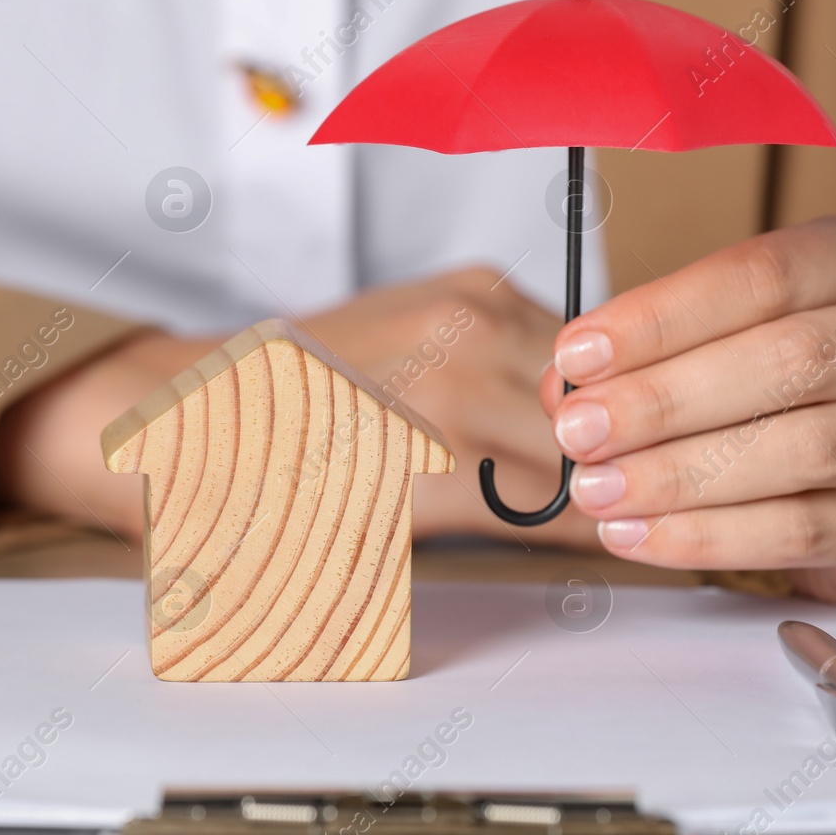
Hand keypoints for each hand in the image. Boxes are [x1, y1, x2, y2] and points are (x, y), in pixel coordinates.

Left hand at [0, 267, 598, 549]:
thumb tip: (573, 534)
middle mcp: (456, 363)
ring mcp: (463, 311)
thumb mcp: (358, 549)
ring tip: (621, 457)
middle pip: (591, 431)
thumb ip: (474, 538)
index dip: (612, 528)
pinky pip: (551, 334)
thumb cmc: (251, 489)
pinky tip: (565, 408)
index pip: (567, 498)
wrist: (185, 407)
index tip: (650, 544)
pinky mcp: (465, 284)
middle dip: (619, 473)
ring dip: (601, 419)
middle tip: (648, 506)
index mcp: (430, 440)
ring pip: (583, 379)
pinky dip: (565, 377)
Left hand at [543, 215, 835, 603]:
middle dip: (664, 400)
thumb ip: (658, 348)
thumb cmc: (800, 382)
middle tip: (578, 430)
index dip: (663, 317)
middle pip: (789, 361)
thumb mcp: (737, 331)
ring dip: (681, 475)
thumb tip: (566, 386)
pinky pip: (806, 529)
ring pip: (803, 450)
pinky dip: (711, 536)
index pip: (764, 275)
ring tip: (598, 489)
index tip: (578, 353)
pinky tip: (642, 535)